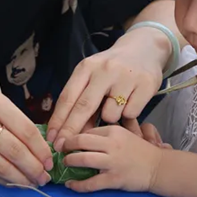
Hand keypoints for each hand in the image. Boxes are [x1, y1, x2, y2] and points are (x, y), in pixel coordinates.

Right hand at [0, 74, 52, 186]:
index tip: (50, 161)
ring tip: (32, 182)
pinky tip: (12, 181)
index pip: (25, 130)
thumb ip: (15, 122)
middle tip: (44, 177)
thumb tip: (39, 149)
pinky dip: (2, 180)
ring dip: (20, 178)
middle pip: (14, 151)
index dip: (41, 150)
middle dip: (34, 168)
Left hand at [46, 27, 170, 150]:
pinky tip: (131, 101)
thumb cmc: (111, 69)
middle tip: (62, 147)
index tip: (51, 138)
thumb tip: (71, 135)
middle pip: (84, 107)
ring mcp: (126, 77)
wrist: (143, 49)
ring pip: (110, 114)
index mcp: (87, 67)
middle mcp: (105, 70)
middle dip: (70, 131)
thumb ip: (82, 100)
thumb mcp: (93, 76)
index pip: (68, 97)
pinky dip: (128, 114)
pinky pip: (130, 114)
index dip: (58, 120)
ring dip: (109, 118)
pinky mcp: (145, 85)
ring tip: (115, 105)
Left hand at [61, 125, 162, 192]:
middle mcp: (112, 144)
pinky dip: (77, 185)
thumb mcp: (124, 134)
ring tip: (65, 163)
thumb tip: (83, 136)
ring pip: (83, 159)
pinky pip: (91, 183)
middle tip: (60, 149)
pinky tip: (70, 185)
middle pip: (81, 141)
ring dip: (69, 161)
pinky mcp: (114, 179)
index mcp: (113, 130)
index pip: (87, 130)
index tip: (65, 139)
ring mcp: (112, 162)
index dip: (73, 135)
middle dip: (66, 145)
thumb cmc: (140, 150)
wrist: (158, 167)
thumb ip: (106, 134)